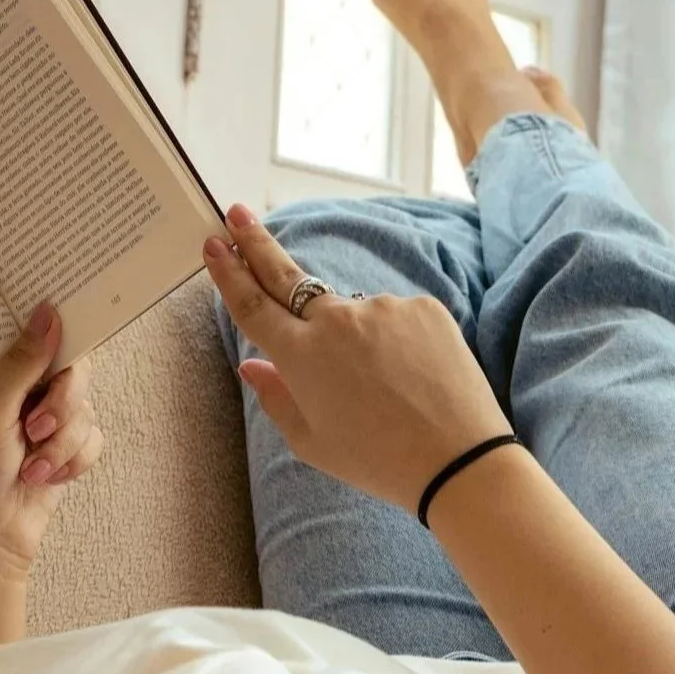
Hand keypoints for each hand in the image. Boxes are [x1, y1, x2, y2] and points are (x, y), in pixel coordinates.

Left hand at [0, 304, 104, 569]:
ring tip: (32, 468)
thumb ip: (21, 363)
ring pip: (86, 410)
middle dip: (62, 405)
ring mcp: (46, 422)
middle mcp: (23, 393)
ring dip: (63, 443)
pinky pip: (94, 439)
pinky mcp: (65, 449)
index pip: (38, 337)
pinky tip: (46, 478)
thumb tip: (48, 314)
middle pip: (73, 372)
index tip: (72, 338)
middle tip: (36, 428)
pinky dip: (74, 461)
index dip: (58, 336)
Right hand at [204, 204, 510, 513]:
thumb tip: (251, 364)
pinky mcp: (422, 306)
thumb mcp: (311, 442)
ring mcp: (381, 307)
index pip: (253, 305)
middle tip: (237, 213)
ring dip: (356, 338)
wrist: (460, 460)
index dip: (229, 273)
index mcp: (301, 356)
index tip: (214, 245)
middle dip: (256, 242)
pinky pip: (395, 318)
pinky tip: (411, 377)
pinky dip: (395, 341)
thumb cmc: (378, 460)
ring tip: (384, 388)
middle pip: (285, 273)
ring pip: (353, 314)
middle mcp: (336, 320)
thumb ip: (275, 397)